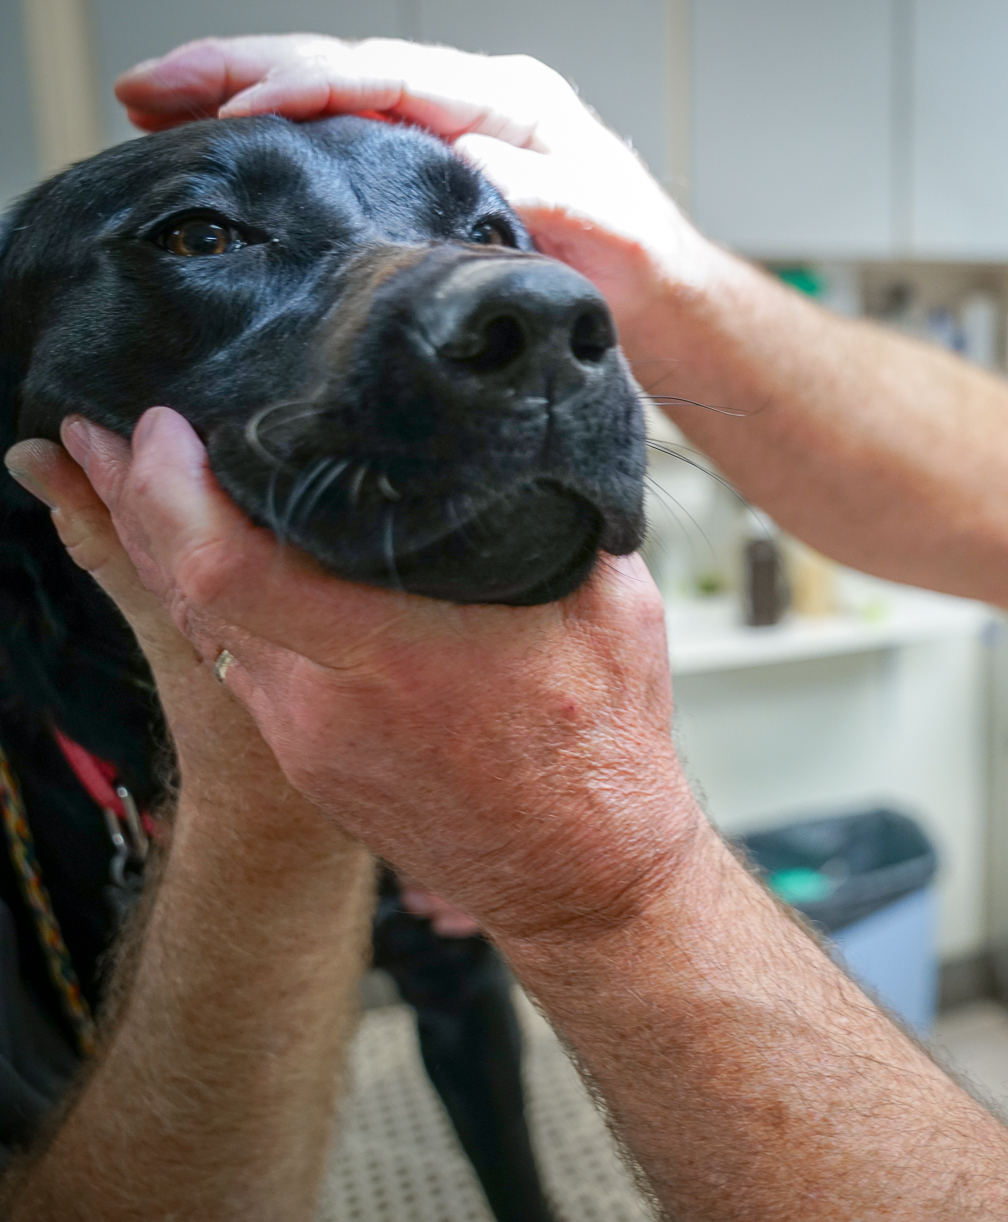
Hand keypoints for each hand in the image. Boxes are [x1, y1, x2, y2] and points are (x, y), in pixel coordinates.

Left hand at [63, 406, 700, 941]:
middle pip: (184, 591)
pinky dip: (214, 602)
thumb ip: (562, 513)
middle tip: (105, 427)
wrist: (582, 872)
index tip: (162, 428)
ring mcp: (307, 740)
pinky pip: (241, 665)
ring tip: (133, 474)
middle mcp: (327, 703)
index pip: (228, 571)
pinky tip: (210, 560)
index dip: (171, 493)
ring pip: (204, 629)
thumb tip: (547, 424)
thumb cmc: (602, 746)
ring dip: (164, 549)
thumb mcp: (613, 606)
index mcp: (395, 656)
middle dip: (134, 498)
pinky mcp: (308, 761)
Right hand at [114, 34, 722, 350]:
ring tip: (151, 99)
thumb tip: (460, 153)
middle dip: (238, 70)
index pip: (383, 78)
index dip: (302, 88)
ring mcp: (451, 127)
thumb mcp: (600, 229)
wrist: (666, 300)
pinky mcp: (435, 163)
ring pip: (329, 93)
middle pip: (337, 68)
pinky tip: (222, 135)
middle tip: (148, 83)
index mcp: (507, 100)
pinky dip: (278, 128)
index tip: (235, 109)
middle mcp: (472, 100)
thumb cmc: (640, 268)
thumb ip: (534, 188)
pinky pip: (343, 131)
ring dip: (240, 91)